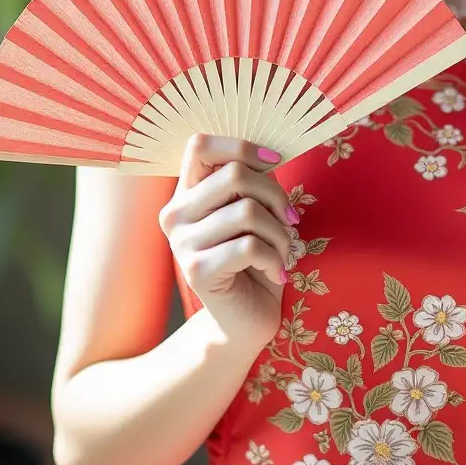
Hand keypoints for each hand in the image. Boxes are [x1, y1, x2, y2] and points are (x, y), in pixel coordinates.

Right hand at [159, 134, 296, 346]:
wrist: (246, 320)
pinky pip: (250, 246)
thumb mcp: (255, 210)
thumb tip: (271, 154)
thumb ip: (253, 181)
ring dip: (280, 232)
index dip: (242, 146)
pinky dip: (275, 257)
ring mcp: (181, 243)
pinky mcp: (196, 271)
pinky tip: (277, 271)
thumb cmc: (255, 259)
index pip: (199, 145)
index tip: (274, 162)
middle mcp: (175, 214)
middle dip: (276, 195)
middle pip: (234, 174)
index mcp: (187, 192)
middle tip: (290, 220)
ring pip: (247, 211)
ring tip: (284, 250)